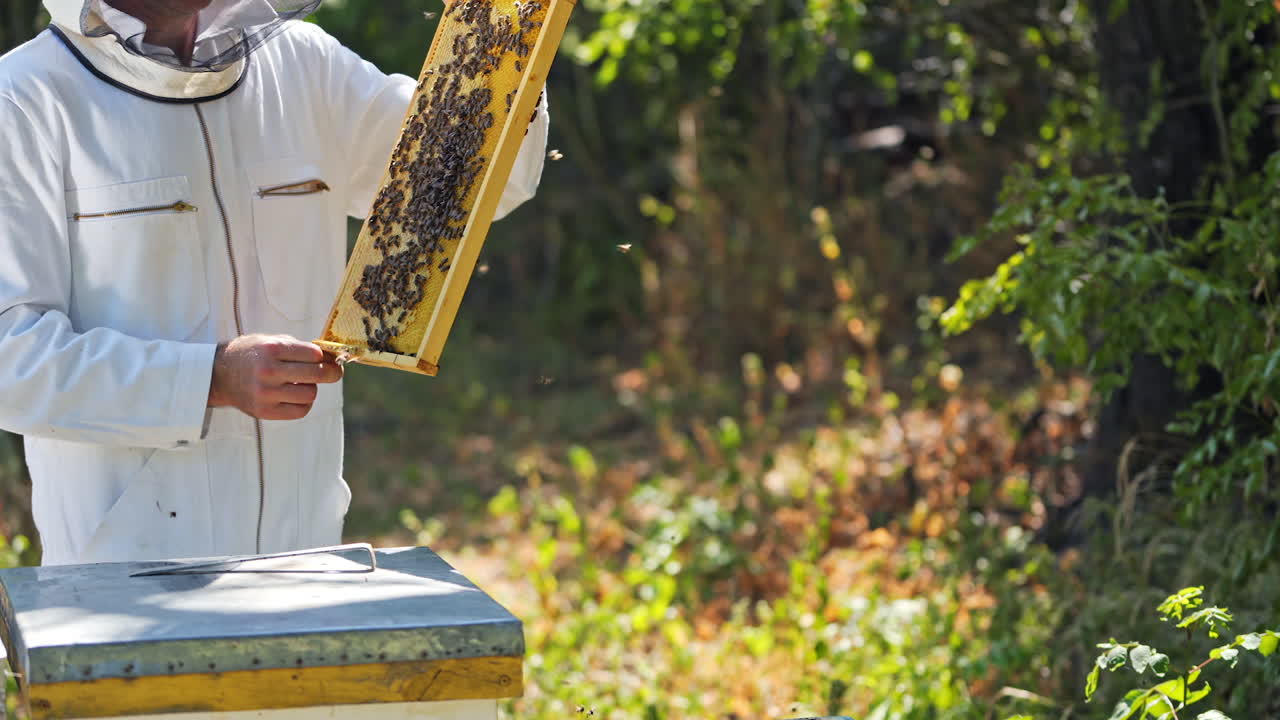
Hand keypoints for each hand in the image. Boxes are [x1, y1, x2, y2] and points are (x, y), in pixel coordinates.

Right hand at [207, 334, 342, 420]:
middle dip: (332, 372)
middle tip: (334, 372)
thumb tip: (331, 358)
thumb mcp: (271, 341)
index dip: (324, 356)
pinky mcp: (264, 411)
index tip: (326, 358)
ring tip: (301, 383)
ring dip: (311, 388)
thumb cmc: (252, 354)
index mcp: (271, 349)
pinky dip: (304, 403)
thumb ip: (299, 348)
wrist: (219, 375)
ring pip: (310, 394)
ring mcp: (265, 393)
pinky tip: (295, 396)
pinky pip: (301, 411)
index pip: (314, 354)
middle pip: (317, 374)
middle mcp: (268, 371)